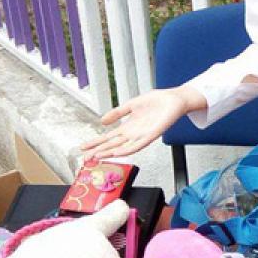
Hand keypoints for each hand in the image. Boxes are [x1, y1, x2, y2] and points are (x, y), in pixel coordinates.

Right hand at [78, 87, 195, 161]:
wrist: (175, 100)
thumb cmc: (157, 102)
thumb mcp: (132, 105)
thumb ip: (117, 113)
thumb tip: (102, 121)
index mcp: (128, 127)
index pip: (108, 137)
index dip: (95, 142)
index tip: (83, 147)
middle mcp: (134, 133)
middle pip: (112, 144)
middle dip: (98, 151)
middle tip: (85, 157)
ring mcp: (142, 135)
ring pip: (123, 147)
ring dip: (110, 152)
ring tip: (97, 156)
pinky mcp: (152, 135)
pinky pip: (139, 144)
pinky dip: (128, 149)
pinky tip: (118, 152)